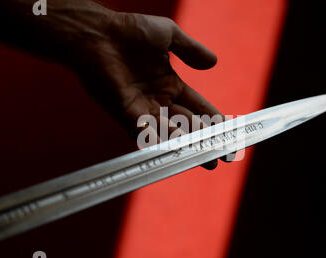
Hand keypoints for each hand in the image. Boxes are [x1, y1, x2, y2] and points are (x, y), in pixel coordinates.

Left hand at [71, 12, 223, 168]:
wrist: (98, 34)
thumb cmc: (130, 31)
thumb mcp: (169, 35)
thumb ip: (191, 50)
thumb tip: (214, 62)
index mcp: (169, 84)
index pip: (197, 106)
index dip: (213, 118)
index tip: (227, 130)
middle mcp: (157, 99)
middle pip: (186, 125)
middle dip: (203, 141)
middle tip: (218, 156)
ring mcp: (142, 108)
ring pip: (169, 132)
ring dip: (186, 145)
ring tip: (203, 158)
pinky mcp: (126, 113)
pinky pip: (146, 130)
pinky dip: (160, 140)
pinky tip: (175, 149)